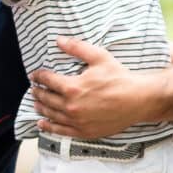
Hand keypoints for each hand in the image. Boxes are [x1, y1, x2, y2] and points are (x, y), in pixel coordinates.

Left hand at [30, 36, 151, 138]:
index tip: (36, 74)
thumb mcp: (99, 57)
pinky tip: (42, 123)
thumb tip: (59, 40)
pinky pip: (61, 131)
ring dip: (41, 108)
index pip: (48, 81)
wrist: (137, 100)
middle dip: (38, 92)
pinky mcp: (84, 131)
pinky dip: (49, 127)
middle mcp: (71, 106)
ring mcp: (77, 121)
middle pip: (47, 99)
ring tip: (36, 103)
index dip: (39, 76)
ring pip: (51, 115)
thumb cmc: (120, 78)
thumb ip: (77, 48)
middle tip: (34, 88)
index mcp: (73, 87)